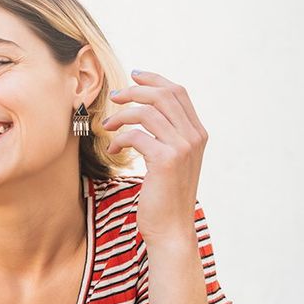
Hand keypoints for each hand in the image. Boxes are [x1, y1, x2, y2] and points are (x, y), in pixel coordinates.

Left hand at [104, 70, 206, 246]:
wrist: (171, 228)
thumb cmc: (164, 196)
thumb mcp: (170, 161)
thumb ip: (165, 137)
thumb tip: (143, 114)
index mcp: (197, 133)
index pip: (178, 92)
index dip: (155, 79)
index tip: (134, 75)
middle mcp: (194, 136)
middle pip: (163, 95)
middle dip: (134, 91)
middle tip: (113, 97)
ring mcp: (182, 147)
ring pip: (147, 112)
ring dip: (121, 116)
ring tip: (107, 127)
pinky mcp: (166, 160)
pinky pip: (136, 135)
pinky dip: (119, 139)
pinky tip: (113, 149)